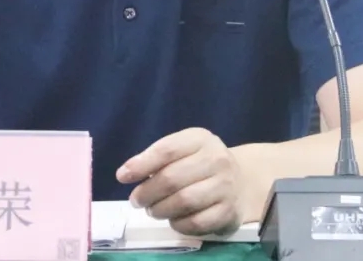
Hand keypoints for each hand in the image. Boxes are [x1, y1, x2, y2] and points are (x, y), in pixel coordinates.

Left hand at [116, 128, 245, 236]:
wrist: (241, 181)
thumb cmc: (200, 164)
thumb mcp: (182, 151)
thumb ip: (155, 158)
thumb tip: (125, 173)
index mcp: (201, 139)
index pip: (167, 150)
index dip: (141, 164)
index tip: (122, 177)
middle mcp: (217, 159)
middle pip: (172, 178)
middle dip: (147, 192)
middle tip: (137, 200)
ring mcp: (226, 186)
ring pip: (184, 201)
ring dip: (160, 209)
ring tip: (153, 210)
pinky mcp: (229, 211)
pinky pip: (196, 222)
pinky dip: (178, 224)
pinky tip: (173, 220)